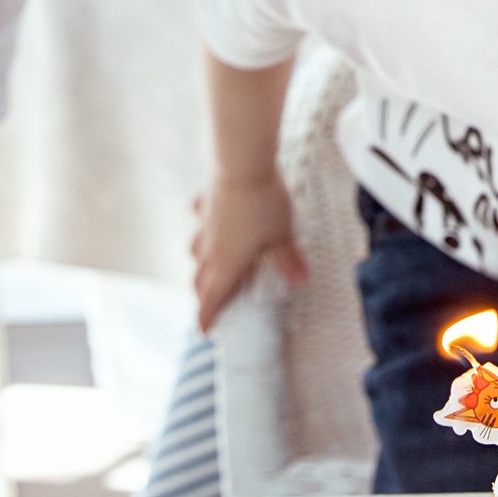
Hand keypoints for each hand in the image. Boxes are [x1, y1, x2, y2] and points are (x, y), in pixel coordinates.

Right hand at [190, 167, 304, 328]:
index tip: (204, 330)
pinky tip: (208, 219)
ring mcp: (205, 224)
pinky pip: (201, 217)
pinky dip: (203, 223)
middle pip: (200, 278)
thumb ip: (289, 260)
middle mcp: (210, 247)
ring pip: (196, 250)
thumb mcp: (282, 237)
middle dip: (203, 293)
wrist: (240, 166)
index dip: (207, 316)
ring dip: (201, 262)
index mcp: (226, 263)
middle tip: (208, 301)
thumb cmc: (263, 206)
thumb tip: (301, 279)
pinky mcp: (206, 201)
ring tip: (207, 266)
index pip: (212, 297)